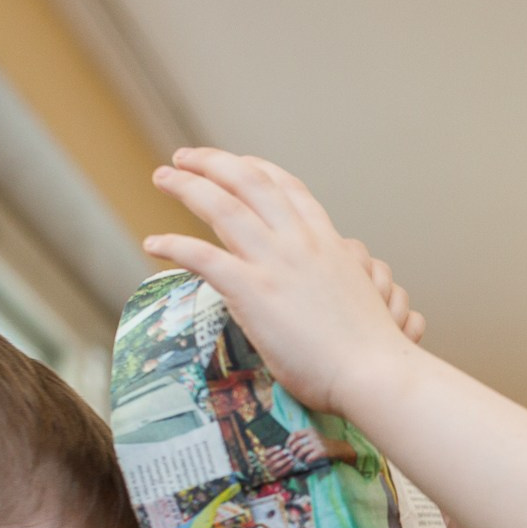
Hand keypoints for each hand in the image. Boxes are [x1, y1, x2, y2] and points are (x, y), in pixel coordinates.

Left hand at [146, 151, 422, 413]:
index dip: (258, 169)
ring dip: (187, 185)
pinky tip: (153, 243)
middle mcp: (300, 243)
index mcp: (327, 242)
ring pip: (222, 206)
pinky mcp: (253, 291)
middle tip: (185, 156)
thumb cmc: (370, 351)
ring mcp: (276, 264)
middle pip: (250, 182)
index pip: (288, 189)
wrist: (373, 371)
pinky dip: (173, 244)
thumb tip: (319, 293)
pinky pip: (202, 256)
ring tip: (162, 176)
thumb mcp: (358, 299)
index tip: (239, 163)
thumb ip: (334, 283)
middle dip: (214, 162)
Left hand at [282, 428, 328, 468]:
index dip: (289, 441)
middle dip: (292, 451)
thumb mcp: (313, 435)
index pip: (295, 434)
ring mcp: (317, 443)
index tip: (287, 447)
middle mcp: (313, 435)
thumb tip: (289, 444)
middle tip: (292, 455)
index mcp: (310, 430)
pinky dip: (307, 460)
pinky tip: (307, 461)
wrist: (336, 447)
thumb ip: (303, 437)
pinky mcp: (321, 451)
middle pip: (297, 444)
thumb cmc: (321, 442)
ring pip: (302, 451)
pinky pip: (310, 457)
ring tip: (298, 460)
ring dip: (298, 457)